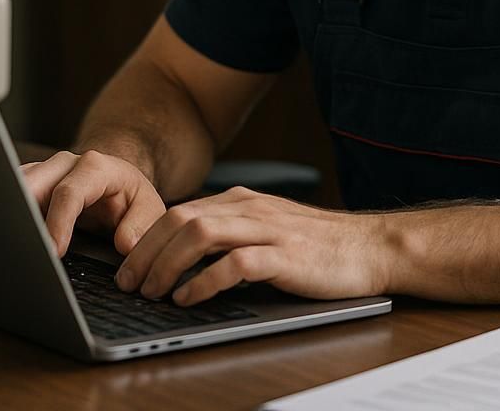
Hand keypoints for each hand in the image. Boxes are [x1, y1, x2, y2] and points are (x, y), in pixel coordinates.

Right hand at [20, 149, 166, 257]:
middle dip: (23, 216)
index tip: (53, 251)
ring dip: (10, 214)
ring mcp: (44, 171)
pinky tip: (5, 236)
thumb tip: (124, 242)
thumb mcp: (148, 208)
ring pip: (15, 187)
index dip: (58, 222)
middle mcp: (64, 164)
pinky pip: (10, 194)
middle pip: (31, 184)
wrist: (116, 182)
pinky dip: (8, 214)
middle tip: (22, 249)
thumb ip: (141, 224)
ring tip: (7, 244)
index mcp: (94, 167)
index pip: (69, 192)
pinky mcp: (30, 183)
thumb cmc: (130, 197)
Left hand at [113, 186, 390, 305]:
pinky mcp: (285, 255)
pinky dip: (204, 281)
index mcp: (241, 201)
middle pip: (180, 219)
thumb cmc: (319, 247)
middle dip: (146, 252)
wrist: (372, 248)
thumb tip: (183, 256)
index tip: (127, 267)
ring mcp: (268, 229)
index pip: (178, 212)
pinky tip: (189, 298)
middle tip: (129, 284)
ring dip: (167, 265)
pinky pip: (234, 263)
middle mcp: (250, 209)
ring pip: (200, 234)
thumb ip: (231, 234)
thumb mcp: (267, 230)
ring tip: (152, 292)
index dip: (146, 239)